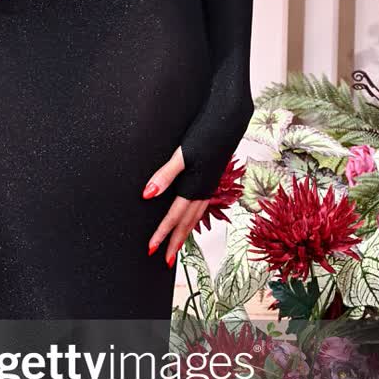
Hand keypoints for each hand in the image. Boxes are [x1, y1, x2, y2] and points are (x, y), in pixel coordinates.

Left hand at [143, 144, 210, 265]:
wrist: (232, 117)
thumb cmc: (208, 132)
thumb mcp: (183, 153)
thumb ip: (165, 175)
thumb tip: (147, 195)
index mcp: (195, 187)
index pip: (174, 217)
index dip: (162, 234)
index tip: (151, 250)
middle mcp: (204, 190)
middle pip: (187, 224)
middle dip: (175, 243)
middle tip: (165, 261)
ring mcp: (209, 185)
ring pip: (196, 217)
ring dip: (185, 233)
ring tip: (177, 246)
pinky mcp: (211, 178)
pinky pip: (201, 206)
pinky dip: (193, 217)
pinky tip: (190, 217)